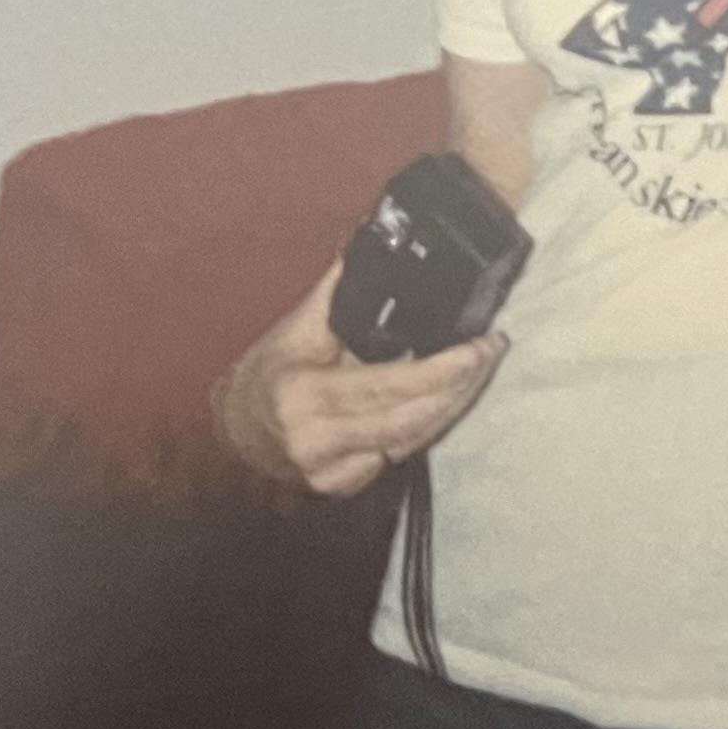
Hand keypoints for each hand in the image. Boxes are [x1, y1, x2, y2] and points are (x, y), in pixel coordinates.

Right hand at [212, 259, 508, 495]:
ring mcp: (329, 471)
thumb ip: (337, 290)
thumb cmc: (268, 372)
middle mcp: (317, 440)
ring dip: (454, 404)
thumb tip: (373, 241)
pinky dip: (426, 427)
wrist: (234, 432)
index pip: (391, 386)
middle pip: (412, 418)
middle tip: (492, 350)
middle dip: (462, 384)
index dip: (444, 369)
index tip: (480, 345)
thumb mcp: (295, 328)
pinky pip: (399, 457)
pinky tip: (448, 400)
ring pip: (413, 441)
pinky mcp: (341, 487)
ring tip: (480, 368)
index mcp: (306, 396)